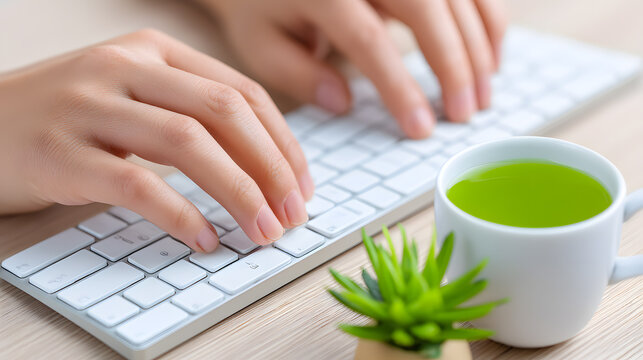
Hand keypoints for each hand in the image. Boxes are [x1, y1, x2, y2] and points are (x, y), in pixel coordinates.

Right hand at [0, 29, 312, 251]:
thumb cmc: (71, 117)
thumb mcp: (136, 96)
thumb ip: (192, 114)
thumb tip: (268, 166)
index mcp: (153, 49)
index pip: (241, 92)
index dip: (283, 143)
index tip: (303, 186)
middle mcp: (124, 66)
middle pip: (224, 112)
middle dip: (272, 169)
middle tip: (294, 215)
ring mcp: (89, 105)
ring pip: (189, 144)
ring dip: (239, 193)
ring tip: (263, 231)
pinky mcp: (61, 152)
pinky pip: (137, 184)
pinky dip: (180, 215)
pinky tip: (205, 239)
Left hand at [201, 0, 505, 137]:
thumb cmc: (265, 7)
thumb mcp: (263, 43)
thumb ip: (299, 75)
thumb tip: (344, 103)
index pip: (370, 41)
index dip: (401, 87)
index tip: (421, 128)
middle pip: (426, 9)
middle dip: (454, 65)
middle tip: (465, 115)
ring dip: (477, 45)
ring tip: (482, 96)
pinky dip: (487, 17)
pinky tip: (491, 56)